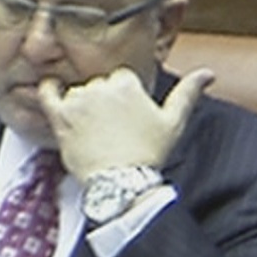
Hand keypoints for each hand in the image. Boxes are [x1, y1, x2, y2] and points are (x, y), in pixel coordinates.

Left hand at [36, 66, 213, 180]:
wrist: (122, 183)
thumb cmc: (148, 155)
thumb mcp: (174, 122)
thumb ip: (189, 93)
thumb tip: (208, 73)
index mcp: (126, 84)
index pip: (122, 79)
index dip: (126, 97)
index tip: (129, 115)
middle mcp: (100, 87)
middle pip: (100, 85)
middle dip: (105, 102)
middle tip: (114, 128)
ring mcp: (78, 101)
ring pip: (78, 92)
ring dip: (83, 105)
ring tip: (95, 131)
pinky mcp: (60, 116)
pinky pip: (48, 93)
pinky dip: (50, 90)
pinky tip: (56, 94)